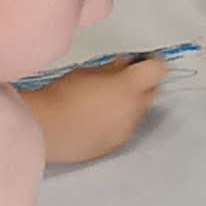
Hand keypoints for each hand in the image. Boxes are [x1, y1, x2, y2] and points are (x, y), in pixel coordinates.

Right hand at [19, 54, 166, 165]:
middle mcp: (133, 109)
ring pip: (139, 112)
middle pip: (152, 91)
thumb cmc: (62, 97)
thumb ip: (113, 67)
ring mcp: (126, 129)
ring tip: (103, 101)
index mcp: (129, 86)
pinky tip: (97, 118)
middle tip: (123, 79)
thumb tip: (125, 65)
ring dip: (129, 104)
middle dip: (142, 84)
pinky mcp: (116, 145)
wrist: (47, 128)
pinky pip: (125, 128)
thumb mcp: (88, 71)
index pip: (158, 69)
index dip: (152, 63)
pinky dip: (118, 121)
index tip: (144, 61)